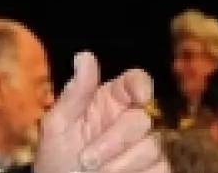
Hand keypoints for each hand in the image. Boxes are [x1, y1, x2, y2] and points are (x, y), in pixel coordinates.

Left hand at [33, 52, 168, 172]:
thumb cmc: (56, 166)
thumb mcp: (57, 129)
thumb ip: (75, 94)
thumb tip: (84, 56)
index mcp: (108, 104)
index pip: (134, 83)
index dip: (141, 84)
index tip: (141, 95)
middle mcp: (130, 123)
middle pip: (142, 119)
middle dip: (114, 142)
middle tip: (86, 160)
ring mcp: (146, 149)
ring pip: (152, 147)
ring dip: (120, 166)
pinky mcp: (156, 171)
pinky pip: (161, 169)